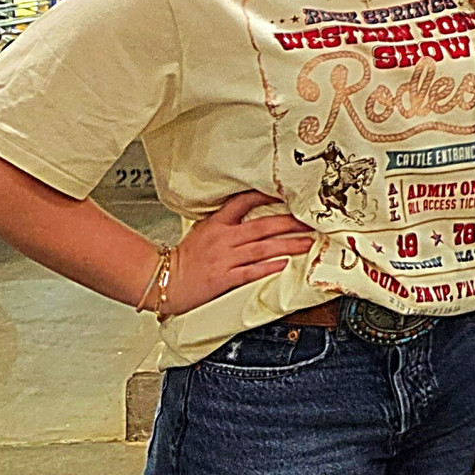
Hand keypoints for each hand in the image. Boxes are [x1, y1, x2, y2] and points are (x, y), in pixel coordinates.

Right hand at [160, 191, 317, 314]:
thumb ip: (224, 223)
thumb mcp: (201, 231)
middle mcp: (223, 239)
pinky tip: (283, 264)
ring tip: (307, 243)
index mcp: (217, 224)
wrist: (163, 280)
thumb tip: (246, 214)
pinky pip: (250, 271)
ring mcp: (225, 258)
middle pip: (262, 227)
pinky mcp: (224, 278)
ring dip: (288, 245)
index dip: (264, 196)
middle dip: (289, 223)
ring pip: (262, 249)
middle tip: (310, 221)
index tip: (285, 194)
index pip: (242, 203)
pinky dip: (268, 267)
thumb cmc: (184, 258)